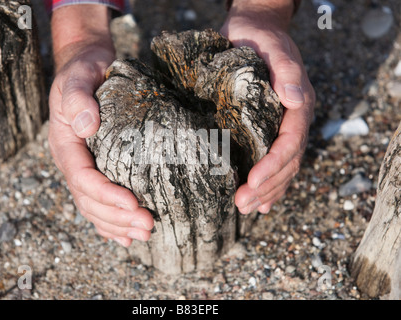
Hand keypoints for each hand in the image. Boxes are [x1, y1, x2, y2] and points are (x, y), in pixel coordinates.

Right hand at [48, 6, 153, 246]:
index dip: (107, 195)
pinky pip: (98, 203)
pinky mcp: (95, 169)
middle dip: (117, 217)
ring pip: (94, 207)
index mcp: (65, 145)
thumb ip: (77, 99)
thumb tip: (86, 126)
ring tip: (143, 235)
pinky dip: (110, 222)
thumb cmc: (83, 72)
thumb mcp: (77, 78)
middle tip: (147, 226)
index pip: (83, 178)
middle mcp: (72, 162)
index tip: (134, 204)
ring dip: (117, 225)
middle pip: (89, 200)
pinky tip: (126, 236)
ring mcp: (82, 168)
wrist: (86, 68)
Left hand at [220, 1, 314, 213]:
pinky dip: (270, 184)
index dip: (273, 166)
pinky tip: (260, 203)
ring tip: (245, 208)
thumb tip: (295, 98)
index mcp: (299, 106)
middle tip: (241, 204)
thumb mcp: (272, 48)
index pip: (290, 143)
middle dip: (266, 187)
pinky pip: (274, 162)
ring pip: (282, 168)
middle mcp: (294, 121)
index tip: (252, 182)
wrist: (253, 31)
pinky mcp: (268, 130)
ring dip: (266, 191)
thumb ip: (286, 71)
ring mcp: (283, 128)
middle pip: (287, 162)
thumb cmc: (260, 38)